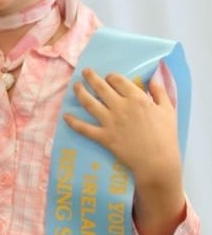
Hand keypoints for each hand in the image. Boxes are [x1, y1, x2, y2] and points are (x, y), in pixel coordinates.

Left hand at [64, 68, 180, 183]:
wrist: (157, 161)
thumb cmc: (165, 136)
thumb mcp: (168, 110)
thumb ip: (160, 92)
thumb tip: (153, 79)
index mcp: (136, 98)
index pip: (118, 80)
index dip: (111, 76)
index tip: (108, 77)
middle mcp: (120, 107)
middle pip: (100, 87)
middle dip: (90, 77)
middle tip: (84, 72)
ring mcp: (109, 122)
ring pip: (89, 103)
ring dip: (80, 92)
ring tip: (75, 86)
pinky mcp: (103, 136)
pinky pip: (84, 128)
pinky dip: (73, 122)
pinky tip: (65, 116)